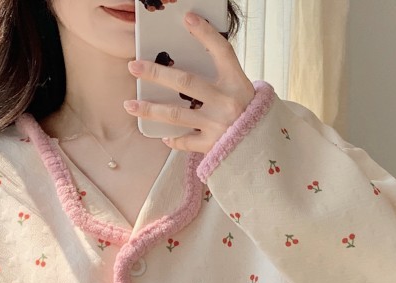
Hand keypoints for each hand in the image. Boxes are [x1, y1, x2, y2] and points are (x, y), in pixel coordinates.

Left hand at [124, 12, 255, 153]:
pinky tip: (162, 136)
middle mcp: (226, 102)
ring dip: (150, 110)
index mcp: (237, 83)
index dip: (205, 34)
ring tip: (130, 105)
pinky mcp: (212, 146)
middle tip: (134, 66)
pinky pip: (185, 141)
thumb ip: (220, 80)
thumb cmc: (250, 117)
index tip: (187, 18)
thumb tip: (186, 70)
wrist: (265, 150)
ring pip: (176, 114)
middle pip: (185, 82)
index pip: (221, 51)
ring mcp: (218, 125)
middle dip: (156, 73)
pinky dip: (172, 139)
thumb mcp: (243, 92)